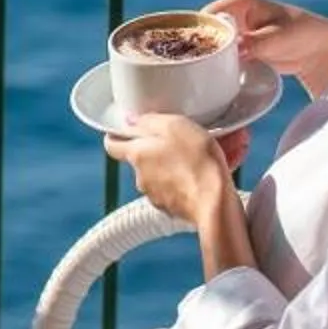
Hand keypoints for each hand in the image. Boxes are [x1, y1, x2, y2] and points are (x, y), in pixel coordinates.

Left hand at [103, 112, 241, 224]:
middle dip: (153, 150)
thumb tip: (131, 120)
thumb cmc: (196, 161)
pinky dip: (182, 184)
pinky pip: (173, 191)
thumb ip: (148, 121)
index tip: (124, 129)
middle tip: (174, 142)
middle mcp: (140, 177)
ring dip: (169, 168)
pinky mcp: (172, 208)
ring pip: (157, 175)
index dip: (116, 135)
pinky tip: (200, 178)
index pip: (112, 144)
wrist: (215, 202)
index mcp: (136, 154)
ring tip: (193, 160)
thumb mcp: (174, 126)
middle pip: (139, 159)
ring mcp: (155, 195)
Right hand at [207, 0, 327, 98]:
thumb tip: (230, 52)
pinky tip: (213, 78)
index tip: (195, 57)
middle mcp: (231, 13)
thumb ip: (252, 44)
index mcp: (237, 1)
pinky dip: (217, 66)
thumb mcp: (276, 39)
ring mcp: (233, 30)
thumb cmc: (301, 35)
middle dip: (199, 49)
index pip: (207, 17)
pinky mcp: (237, 47)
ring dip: (207, 59)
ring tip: (201, 76)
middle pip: (204, 31)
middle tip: (195, 70)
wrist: (318, 50)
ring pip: (210, 45)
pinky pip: (220, 56)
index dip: (199, 36)